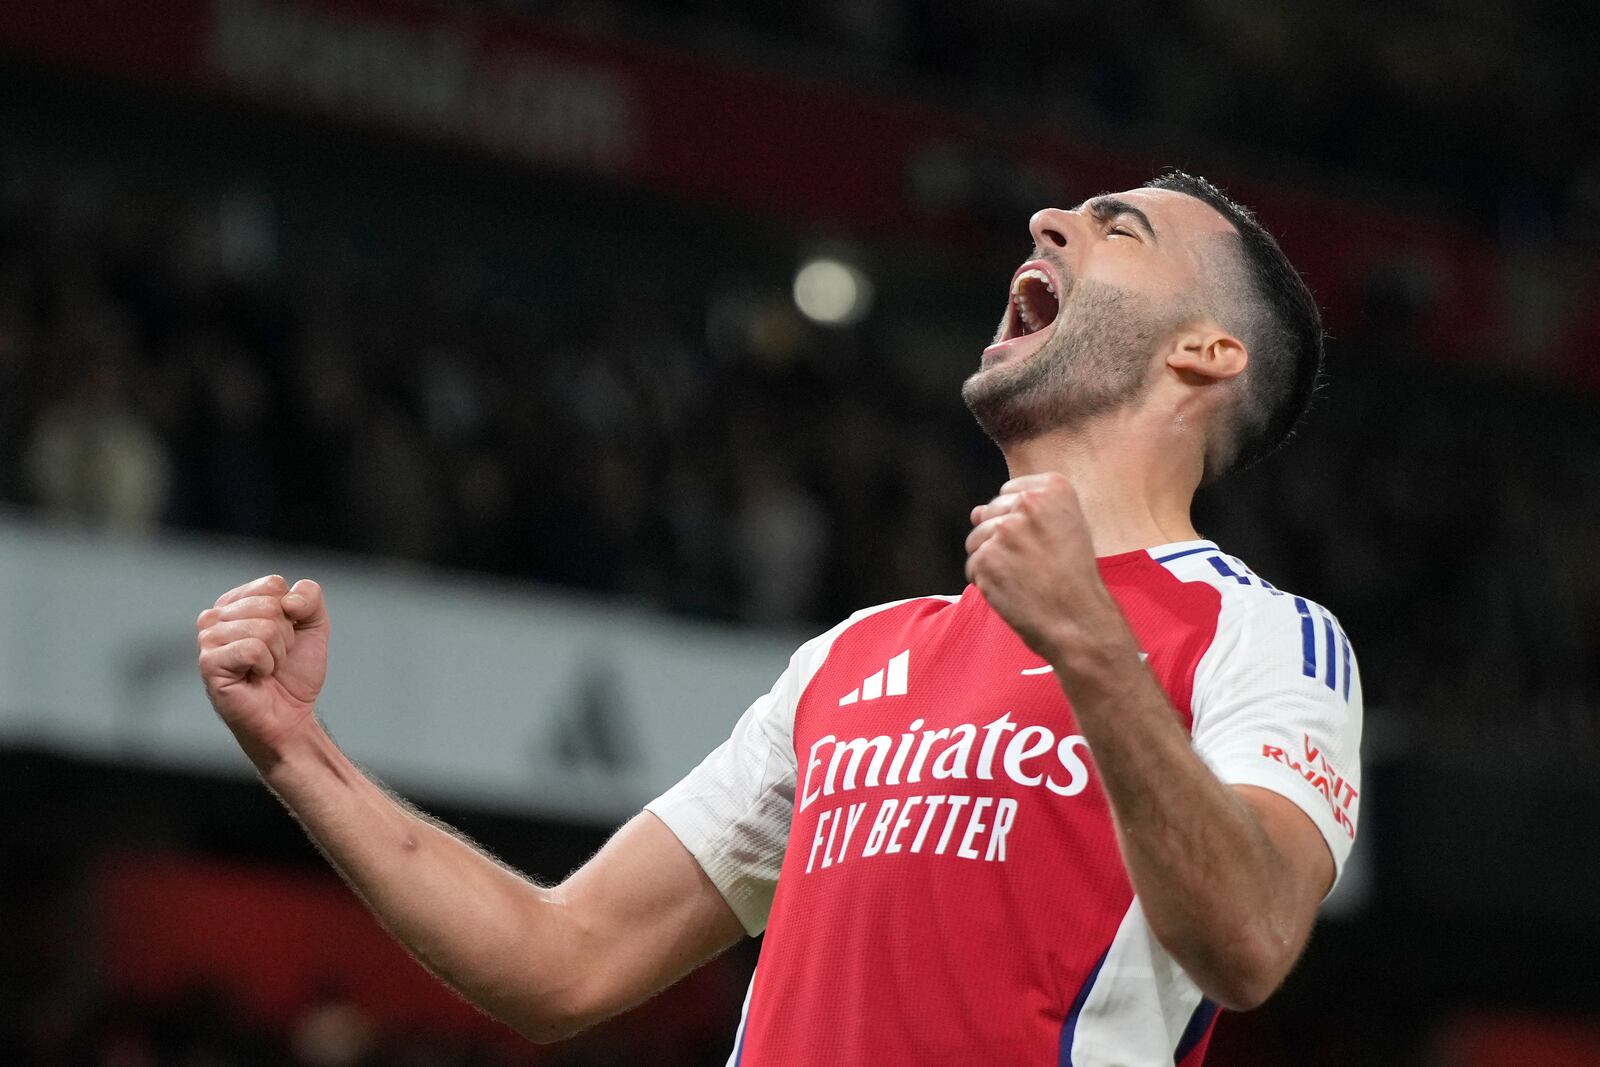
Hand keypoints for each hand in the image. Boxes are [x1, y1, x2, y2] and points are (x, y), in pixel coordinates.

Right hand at [197, 575, 329, 764]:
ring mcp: (208, 640)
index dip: (292, 613)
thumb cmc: (295, 673)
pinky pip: (252, 649)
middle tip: (275, 657)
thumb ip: (309, 597)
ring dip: (277, 653)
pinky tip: (256, 677)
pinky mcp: (209, 663)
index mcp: (236, 603)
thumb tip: (287, 599)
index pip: (273, 585)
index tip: (285, 636)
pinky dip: (266, 665)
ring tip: (265, 669)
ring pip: (263, 627)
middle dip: (286, 636)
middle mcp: (215, 617)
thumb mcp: (313, 625)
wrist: (290, 716)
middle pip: (270, 605)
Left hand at [965, 473, 1117, 660]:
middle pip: (990, 514)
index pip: (1009, 493)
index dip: (1019, 521)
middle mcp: (1028, 503)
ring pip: (976, 539)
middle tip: (1033, 565)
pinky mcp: (986, 556)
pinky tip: (1011, 591)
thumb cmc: (1075, 578)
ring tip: (1022, 578)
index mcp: (1054, 487)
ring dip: (991, 561)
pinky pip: (972, 566)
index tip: (1040, 541)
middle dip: (1002, 540)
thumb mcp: (1064, 531)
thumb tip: (976, 511)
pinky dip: (985, 582)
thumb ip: (1023, 513)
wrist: (1079, 620)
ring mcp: (1004, 530)